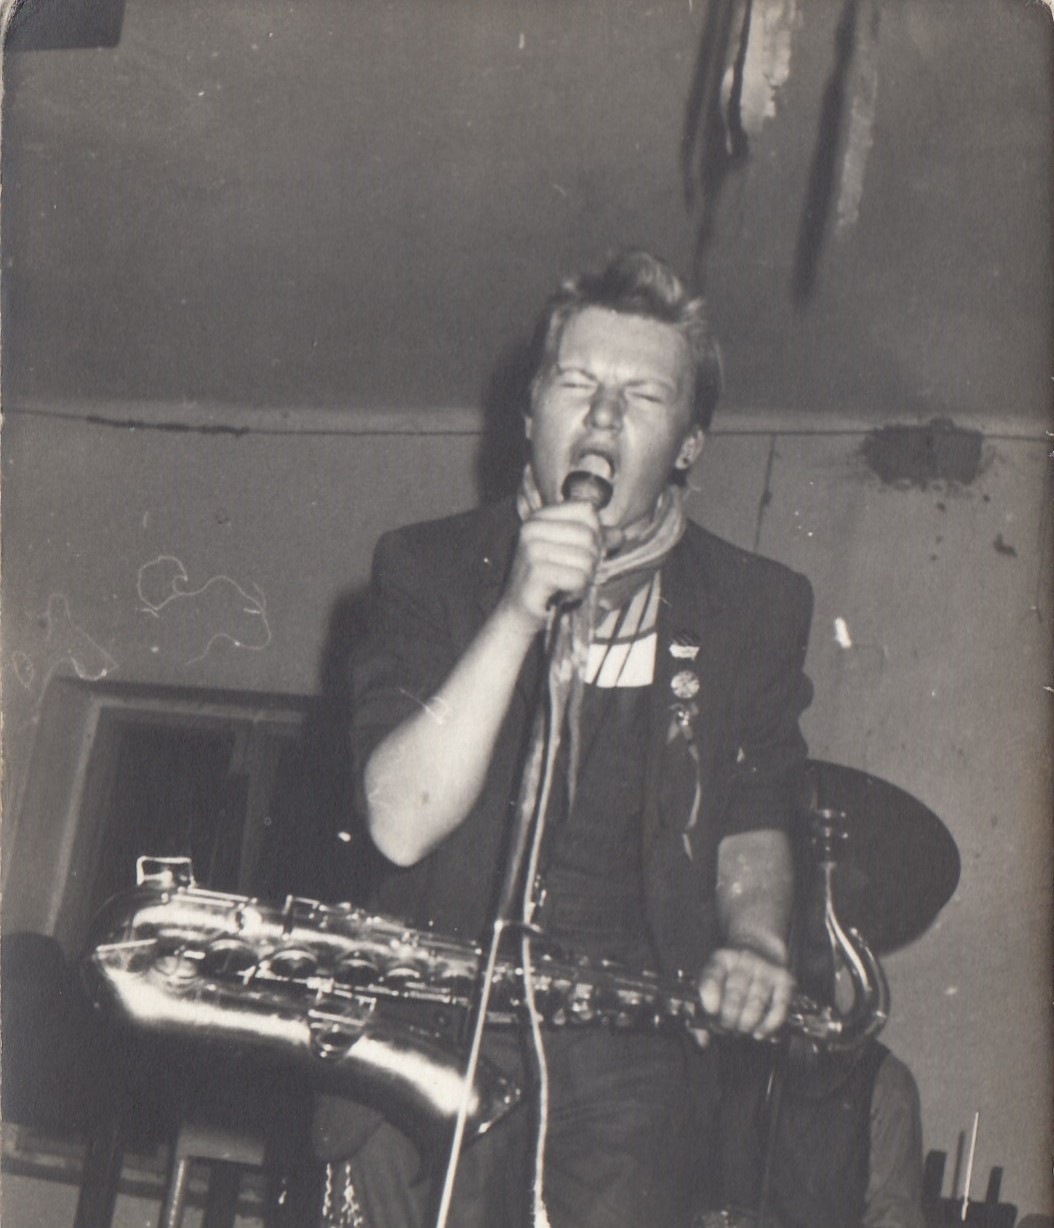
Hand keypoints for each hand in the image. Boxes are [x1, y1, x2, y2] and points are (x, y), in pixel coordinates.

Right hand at [498, 502, 604, 628]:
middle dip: (592, 561)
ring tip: (567, 585)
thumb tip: (620, 535)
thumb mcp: (570, 554)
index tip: (584, 553)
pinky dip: (578, 591)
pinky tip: (563, 595)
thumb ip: (595, 540)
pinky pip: (579, 578)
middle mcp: (532, 529)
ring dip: (585, 579)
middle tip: (576, 575)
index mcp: (539, 517)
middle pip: (589, 535)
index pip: (587, 511)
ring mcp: (531, 550)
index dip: (596, 533)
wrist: (518, 613)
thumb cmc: (548, 582)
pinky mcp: (536, 573)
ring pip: (587, 559)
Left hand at [697, 947, 794, 1038]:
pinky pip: (779, 1008)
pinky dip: (769, 1025)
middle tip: (725, 1028)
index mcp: (720, 959)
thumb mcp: (709, 980)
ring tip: (740, 1030)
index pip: (712, 977)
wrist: (759, 945)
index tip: (711, 1013)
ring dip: (746, 1025)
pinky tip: (759, 1033)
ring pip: (756, 1005)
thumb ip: (698, 1010)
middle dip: (728, 1020)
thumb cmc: (729, 973)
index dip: (710, 998)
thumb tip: (702, 1041)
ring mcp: (766, 969)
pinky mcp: (785, 979)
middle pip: (735, 996)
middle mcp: (744, 960)